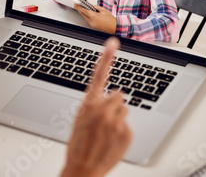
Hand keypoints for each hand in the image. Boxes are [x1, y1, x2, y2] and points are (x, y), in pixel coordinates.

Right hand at [61, 37, 131, 176]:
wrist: (83, 169)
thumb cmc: (78, 144)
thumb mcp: (79, 118)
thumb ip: (92, 104)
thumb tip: (106, 96)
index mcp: (89, 104)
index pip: (98, 74)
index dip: (106, 57)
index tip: (113, 42)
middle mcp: (104, 110)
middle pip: (118, 95)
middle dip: (112, 104)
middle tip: (103, 119)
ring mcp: (117, 122)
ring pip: (124, 109)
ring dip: (117, 117)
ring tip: (105, 132)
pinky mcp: (127, 133)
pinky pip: (127, 123)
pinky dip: (121, 130)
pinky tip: (111, 140)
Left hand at [74, 4, 116, 33]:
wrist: (114, 27)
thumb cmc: (111, 20)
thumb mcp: (103, 10)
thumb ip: (96, 7)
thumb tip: (92, 6)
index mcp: (93, 16)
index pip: (84, 10)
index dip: (79, 7)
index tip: (76, 4)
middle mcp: (91, 21)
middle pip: (83, 14)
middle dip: (79, 10)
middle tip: (77, 6)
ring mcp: (92, 25)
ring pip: (85, 17)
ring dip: (83, 13)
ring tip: (82, 9)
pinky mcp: (93, 26)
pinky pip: (88, 20)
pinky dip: (87, 16)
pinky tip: (87, 14)